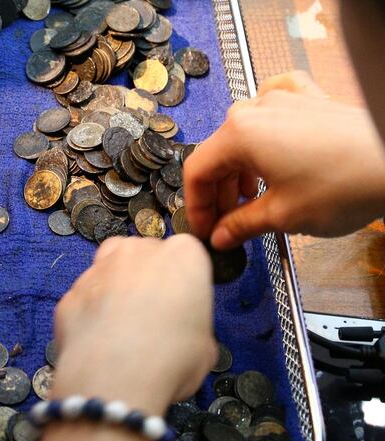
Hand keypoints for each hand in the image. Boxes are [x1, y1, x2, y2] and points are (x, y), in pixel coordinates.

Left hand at [43, 236, 215, 440]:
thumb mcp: (205, 349)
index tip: (183, 305)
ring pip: (108, 264)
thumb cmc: (171, 359)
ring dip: (114, 284)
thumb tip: (180, 335)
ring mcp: (98, 268)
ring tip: (121, 322)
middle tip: (151, 316)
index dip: (184, 281)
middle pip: (144, 253)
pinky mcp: (70, 292)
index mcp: (182, 256)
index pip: (186, 254)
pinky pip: (84, 297)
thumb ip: (192, 326)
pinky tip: (96, 340)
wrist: (114, 377)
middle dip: (146, 277)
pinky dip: (89, 312)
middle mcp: (137, 251)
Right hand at [185, 71, 384, 249]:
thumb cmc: (348, 183)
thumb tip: (222, 235)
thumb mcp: (284, 216)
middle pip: (219, 152)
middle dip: (220, 192)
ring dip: (241, 167)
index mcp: (240, 134)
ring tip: (253, 197)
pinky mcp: (311, 100)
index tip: (204, 229)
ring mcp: (285, 100)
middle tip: (227, 223)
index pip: (197, 171)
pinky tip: (269, 135)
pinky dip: (266, 124)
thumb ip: (242, 225)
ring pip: (243, 132)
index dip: (196, 206)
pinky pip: (275, 103)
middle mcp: (257, 109)